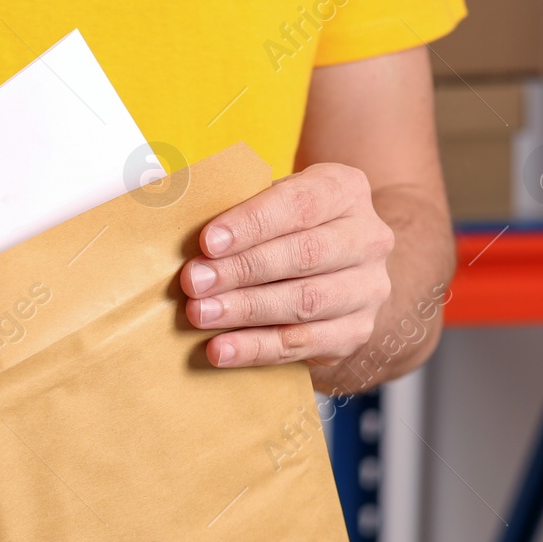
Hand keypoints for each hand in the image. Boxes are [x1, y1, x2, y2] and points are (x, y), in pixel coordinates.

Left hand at [181, 162, 393, 368]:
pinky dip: (257, 349)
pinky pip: (304, 344)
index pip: (300, 204)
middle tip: (194, 282)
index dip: (252, 224)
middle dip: (242, 270)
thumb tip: (174, 215)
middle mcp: (368, 238)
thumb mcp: (268, 198)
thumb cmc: (284, 224)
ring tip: (200, 315)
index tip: (208, 242)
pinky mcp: (356, 331)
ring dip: (245, 311)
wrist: (331, 261)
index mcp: (344, 191)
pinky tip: (221, 350)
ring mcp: (368, 288)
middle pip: (305, 255)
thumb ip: (234, 204)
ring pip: (306, 302)